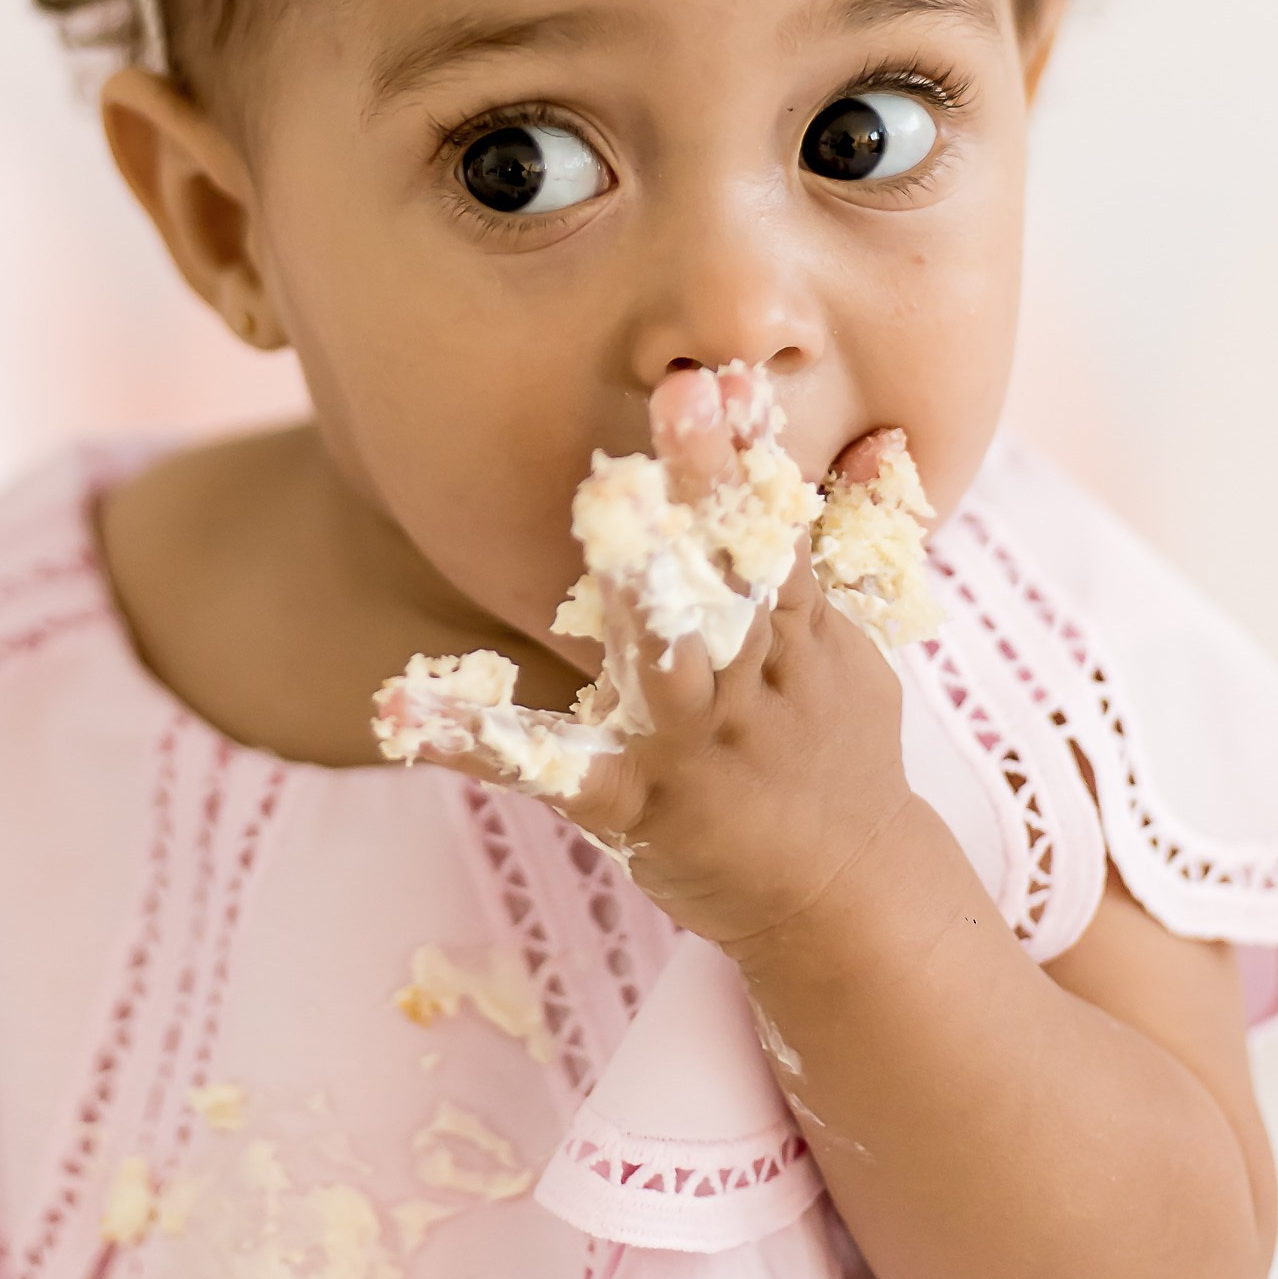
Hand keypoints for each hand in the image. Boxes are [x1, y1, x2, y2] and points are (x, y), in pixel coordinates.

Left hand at [397, 373, 915, 952]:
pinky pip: (549, 771)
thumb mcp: (854, 648)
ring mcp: (691, 745)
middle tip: (686, 391)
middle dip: (711, 487)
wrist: (850, 904)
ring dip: (639, 587)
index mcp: (794, 632)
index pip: (777, 529)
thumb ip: (852, 541)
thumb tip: (879, 441)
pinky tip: (398, 706)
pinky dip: (474, 740)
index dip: (755, 454)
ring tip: (602, 508)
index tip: (734, 374)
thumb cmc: (833, 756)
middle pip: (733, 574)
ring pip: (668, 660)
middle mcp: (749, 678)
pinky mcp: (633, 807)